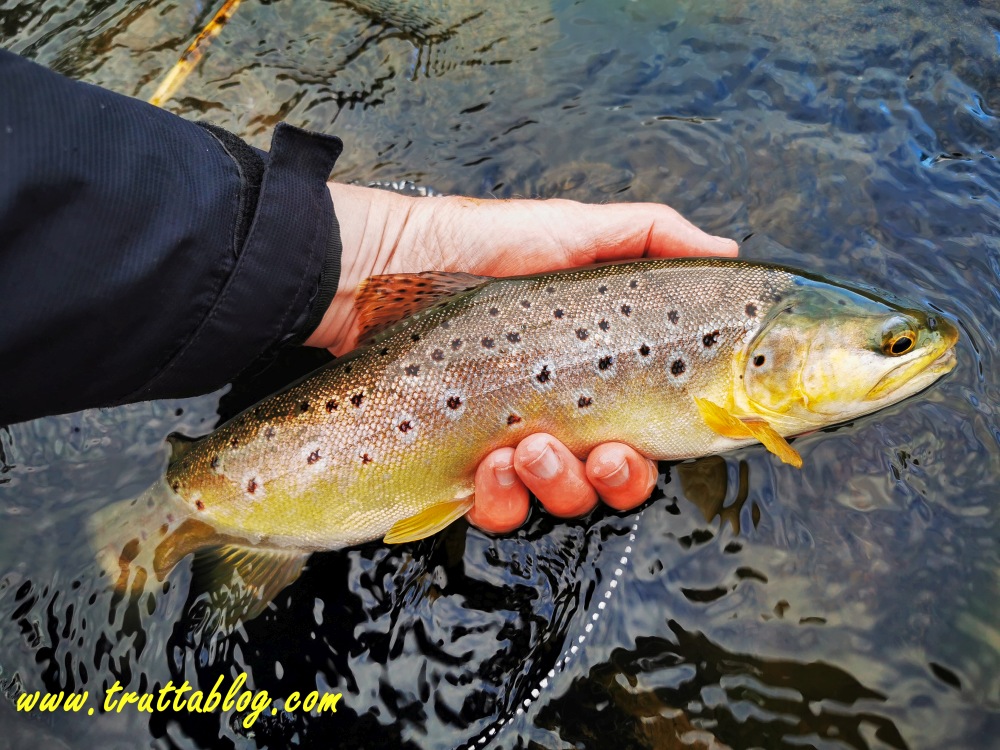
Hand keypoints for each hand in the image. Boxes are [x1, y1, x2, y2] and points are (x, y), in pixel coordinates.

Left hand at [306, 183, 737, 532]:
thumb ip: (651, 235)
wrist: (379, 268)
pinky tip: (488, 462)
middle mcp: (556, 416)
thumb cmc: (475, 245)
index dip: (659, 450)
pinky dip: (500, 497)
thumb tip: (723, 250)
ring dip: (558, 485)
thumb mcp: (570, 230)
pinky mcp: (454, 467)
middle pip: (611, 481)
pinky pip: (495, 509)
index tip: (663, 438)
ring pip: (557, 502)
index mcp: (589, 374)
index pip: (645, 431)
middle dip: (618, 479)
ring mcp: (505, 446)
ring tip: (529, 446)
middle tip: (604, 454)